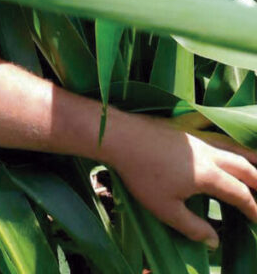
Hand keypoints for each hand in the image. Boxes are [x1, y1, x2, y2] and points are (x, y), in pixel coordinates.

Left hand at [102, 109, 256, 248]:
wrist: (121, 137)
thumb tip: (214, 242)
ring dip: (247, 154)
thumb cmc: (142, 175)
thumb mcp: (166, 210)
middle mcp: (208, 153)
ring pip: (230, 143)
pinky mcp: (181, 125)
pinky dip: (221, 126)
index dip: (253, 208)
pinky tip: (221, 124)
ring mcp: (195, 136)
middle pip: (242, 165)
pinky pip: (208, 123)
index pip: (239, 193)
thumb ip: (193, 227)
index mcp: (208, 175)